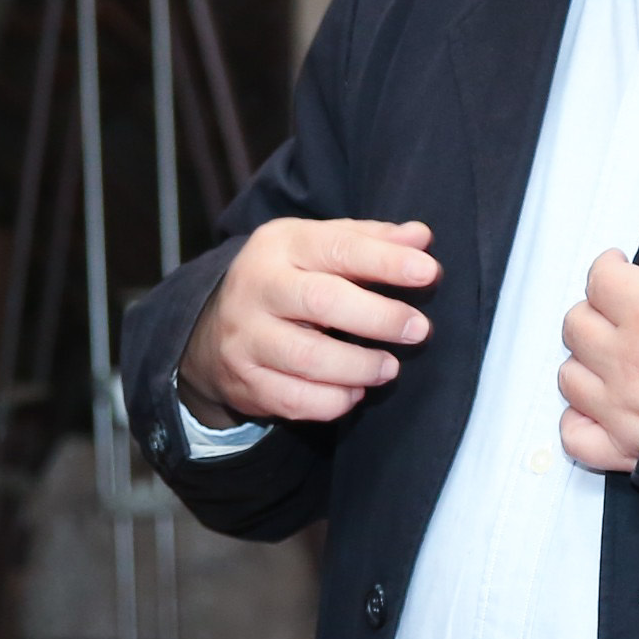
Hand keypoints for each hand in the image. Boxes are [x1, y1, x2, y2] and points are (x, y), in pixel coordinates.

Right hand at [176, 217, 437, 427]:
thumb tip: (421, 236)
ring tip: (389, 368)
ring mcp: (246, 338)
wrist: (210, 328)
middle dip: (379, 317)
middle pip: (321, 301)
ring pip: (308, 358)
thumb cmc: (287, 279)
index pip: (338, 247)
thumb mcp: (317, 246)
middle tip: (419, 329)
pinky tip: (355, 392)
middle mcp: (257, 288)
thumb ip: (369, 241)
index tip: (428, 272)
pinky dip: (333, 401)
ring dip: (359, 367)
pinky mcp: (245, 382)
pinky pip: (295, 400)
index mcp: (281, 245)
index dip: (386, 261)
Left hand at [556, 252, 638, 474]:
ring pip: (569, 376)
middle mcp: (630, 364)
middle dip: (596, 311)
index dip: (608, 268)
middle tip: (617, 312)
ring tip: (613, 359)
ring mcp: (624, 411)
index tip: (616, 268)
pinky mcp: (629, 451)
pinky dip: (581, 419)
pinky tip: (599, 406)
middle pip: (576, 325)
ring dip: (589, 363)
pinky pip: (576, 435)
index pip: (600, 281)